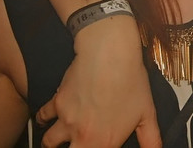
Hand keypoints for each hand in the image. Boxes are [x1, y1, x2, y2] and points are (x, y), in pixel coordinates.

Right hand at [35, 16, 160, 147]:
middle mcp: (82, 136)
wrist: (109, 55)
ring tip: (55, 144)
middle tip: (76, 145)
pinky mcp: (58, 101)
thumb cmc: (129, 81)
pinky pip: (43, 115)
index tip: (94, 147)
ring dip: (51, 143)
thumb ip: (150, 139)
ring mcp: (67, 119)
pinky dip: (42, 119)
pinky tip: (44, 120)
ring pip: (48, 141)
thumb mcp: (147, 113)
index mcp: (104, 143)